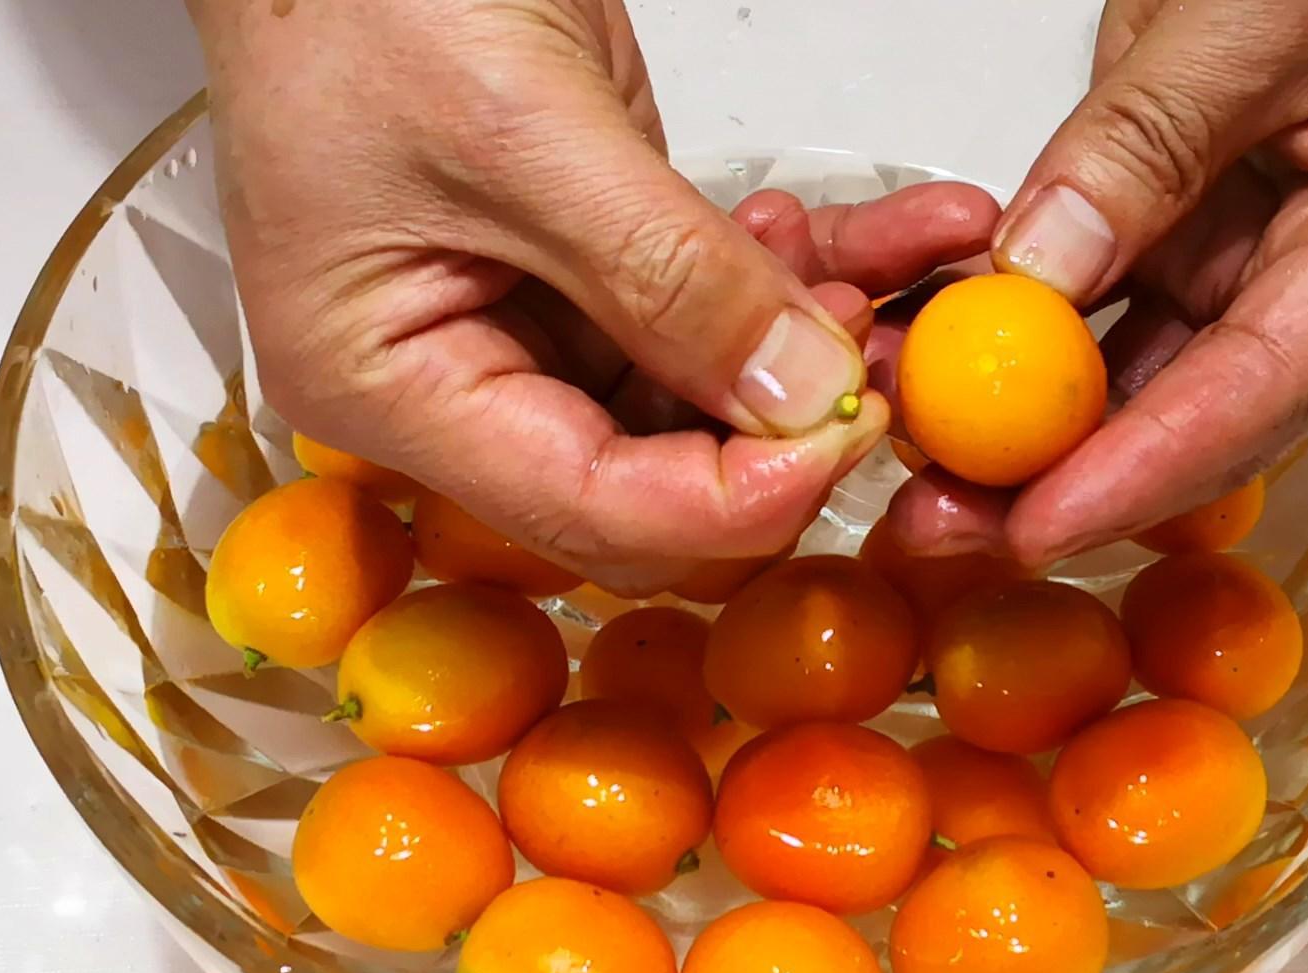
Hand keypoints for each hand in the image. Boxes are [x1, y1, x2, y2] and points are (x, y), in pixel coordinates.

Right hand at [185, 0, 995, 592]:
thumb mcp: (520, 132)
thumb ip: (666, 276)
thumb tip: (805, 396)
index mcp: (391, 387)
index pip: (583, 504)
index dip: (727, 495)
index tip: (847, 433)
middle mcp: (461, 379)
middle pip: (656, 482)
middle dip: (786, 434)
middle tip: (895, 370)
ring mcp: (534, 325)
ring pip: (709, 398)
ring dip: (820, 348)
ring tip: (916, 281)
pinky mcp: (598, 268)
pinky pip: (719, 308)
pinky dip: (804, 275)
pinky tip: (887, 240)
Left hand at [891, 0, 1307, 564]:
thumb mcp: (1263, 4)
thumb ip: (1149, 141)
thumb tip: (1038, 276)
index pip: (1271, 386)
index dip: (1146, 471)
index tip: (1033, 526)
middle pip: (1198, 401)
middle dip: (1065, 468)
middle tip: (938, 518)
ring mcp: (1274, 231)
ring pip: (1138, 357)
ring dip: (1025, 405)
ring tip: (908, 447)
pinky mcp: (1205, 201)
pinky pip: (1105, 282)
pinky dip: (1020, 317)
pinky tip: (931, 348)